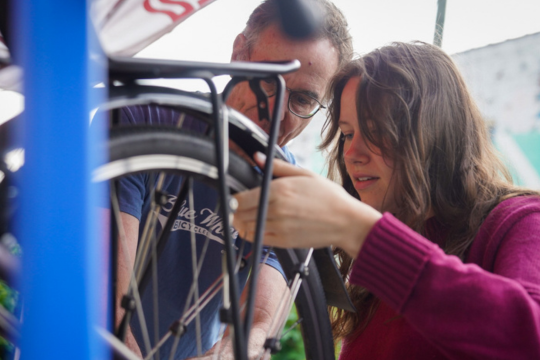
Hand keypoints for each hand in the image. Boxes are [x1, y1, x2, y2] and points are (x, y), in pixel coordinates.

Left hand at [233, 153, 381, 258]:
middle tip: (235, 207)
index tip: (233, 197)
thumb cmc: (328, 197)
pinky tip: (255, 226)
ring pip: (246, 228)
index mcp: (279, 190)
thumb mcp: (304, 174)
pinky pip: (257, 239)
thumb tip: (258, 157)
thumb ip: (277, 166)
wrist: (346, 221)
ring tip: (242, 217)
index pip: (241, 198)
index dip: (232, 199)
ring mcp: (278, 228)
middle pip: (239, 214)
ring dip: (240, 223)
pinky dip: (251, 233)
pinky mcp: (283, 242)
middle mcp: (276, 210)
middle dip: (234, 211)